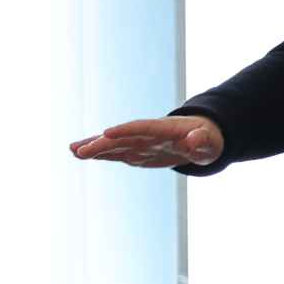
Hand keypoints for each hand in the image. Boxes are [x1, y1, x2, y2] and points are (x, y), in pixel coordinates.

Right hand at [69, 117, 222, 168]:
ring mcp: (141, 143)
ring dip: (94, 147)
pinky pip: (116, 153)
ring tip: (72, 150)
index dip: (126, 131)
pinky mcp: (138, 152)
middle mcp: (149, 135)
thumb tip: (193, 141)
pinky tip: (80, 154)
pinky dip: (100, 154)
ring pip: (114, 145)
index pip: (142, 128)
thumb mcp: (211, 143)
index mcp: (166, 129)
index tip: (107, 133)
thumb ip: (201, 141)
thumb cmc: (209, 140)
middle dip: (101, 143)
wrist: (202, 138)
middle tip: (79, 150)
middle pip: (122, 138)